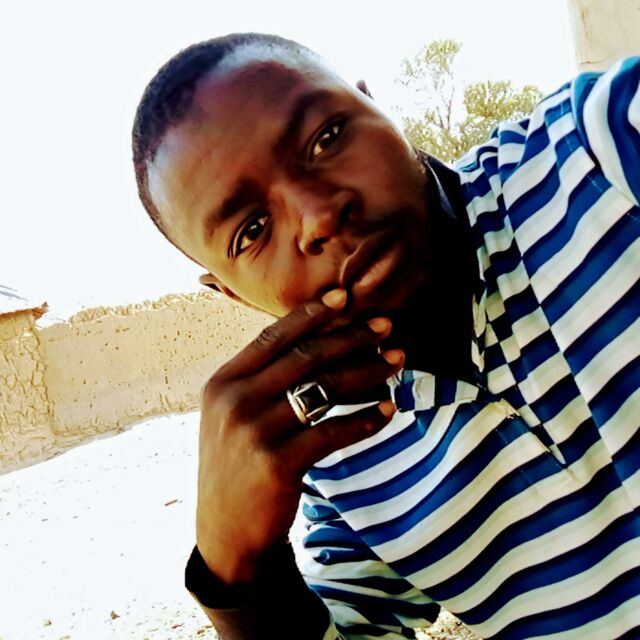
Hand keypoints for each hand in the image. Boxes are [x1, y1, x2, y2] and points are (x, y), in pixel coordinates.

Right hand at [195, 288, 402, 584]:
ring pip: (322, 389)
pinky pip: (332, 432)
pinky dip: (365, 420)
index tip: (345, 297)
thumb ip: (261, 381)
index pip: (273, 337)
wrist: (226, 532)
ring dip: (365, 373)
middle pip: (304, 357)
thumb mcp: (234, 417)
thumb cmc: (239, 466)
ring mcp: (254, 433)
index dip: (311, 314)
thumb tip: (314, 343)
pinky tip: (388, 411)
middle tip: (386, 327)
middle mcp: (235, 401)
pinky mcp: (277, 464)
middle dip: (350, 338)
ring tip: (395, 362)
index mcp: (224, 382)